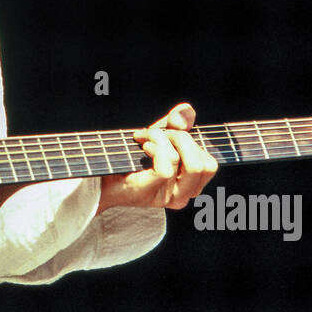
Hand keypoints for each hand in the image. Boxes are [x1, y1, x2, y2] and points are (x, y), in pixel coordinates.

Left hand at [97, 103, 217, 211]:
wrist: (100, 176)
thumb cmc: (130, 156)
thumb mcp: (159, 135)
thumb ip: (176, 122)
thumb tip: (185, 113)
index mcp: (190, 185)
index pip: (210, 164)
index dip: (194, 142)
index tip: (170, 132)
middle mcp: (183, 195)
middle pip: (204, 163)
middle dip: (181, 138)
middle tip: (156, 133)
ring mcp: (169, 198)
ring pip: (187, 162)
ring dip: (165, 139)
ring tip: (147, 138)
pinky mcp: (153, 193)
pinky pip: (167, 166)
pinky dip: (155, 147)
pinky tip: (142, 146)